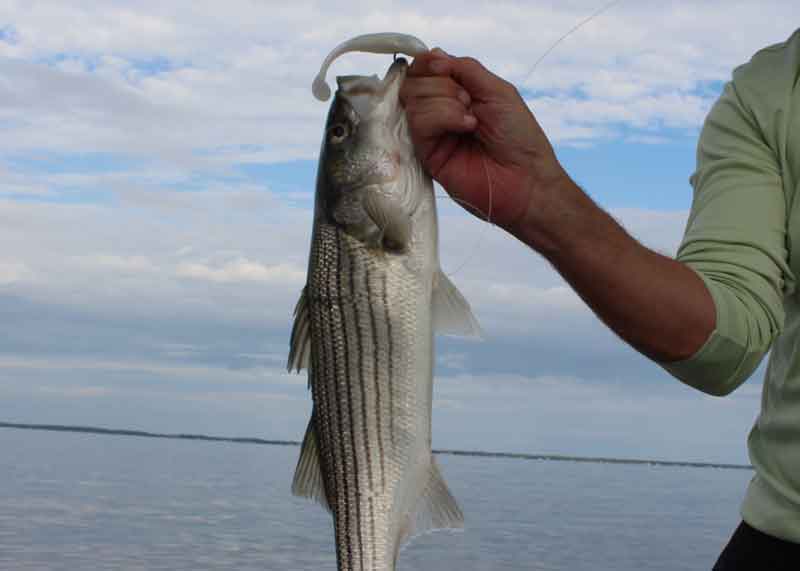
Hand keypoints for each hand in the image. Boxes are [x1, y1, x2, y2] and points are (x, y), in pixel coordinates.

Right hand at [399, 49, 569, 232]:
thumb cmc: (519, 137)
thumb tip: (433, 55)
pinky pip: (419, 122)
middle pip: (414, 81)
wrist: (525, 179)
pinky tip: (466, 127)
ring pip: (413, 99)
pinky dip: (443, 117)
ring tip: (471, 120)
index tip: (445, 67)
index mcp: (456, 95)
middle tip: (468, 101)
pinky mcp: (427, 155)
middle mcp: (439, 113)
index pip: (425, 69)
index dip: (429, 63)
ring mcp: (432, 134)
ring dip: (446, 102)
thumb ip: (465, 69)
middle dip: (442, 84)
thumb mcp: (497, 90)